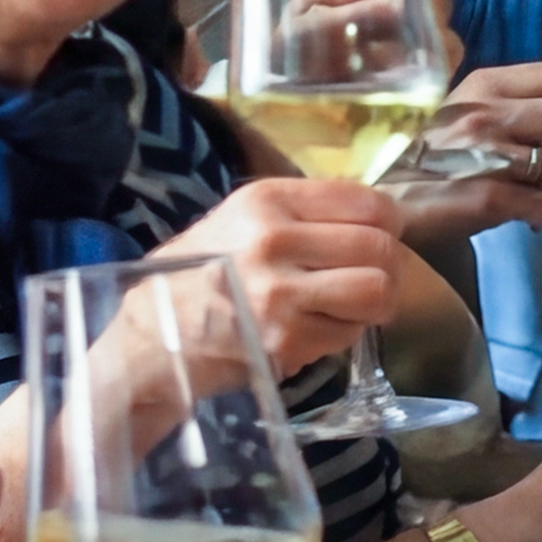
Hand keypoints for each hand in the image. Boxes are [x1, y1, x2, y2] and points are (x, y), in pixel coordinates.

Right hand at [152, 178, 406, 377]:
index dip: (388, 223)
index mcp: (265, 201)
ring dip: (377, 303)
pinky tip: (317, 328)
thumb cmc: (200, 274)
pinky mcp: (287, 339)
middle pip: (379, 247)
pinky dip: (345, 333)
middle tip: (372, 278)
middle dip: (387, 266)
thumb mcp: (241, 221)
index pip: (366, 201)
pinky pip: (351, 332)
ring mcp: (280, 293)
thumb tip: (378, 216)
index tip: (382, 236)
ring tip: (355, 306)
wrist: (152, 336)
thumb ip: (304, 214)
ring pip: (377, 290)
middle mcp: (273, 240)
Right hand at [390, 62, 541, 241]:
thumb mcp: (466, 110)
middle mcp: (484, 112)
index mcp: (484, 84)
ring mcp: (484, 154)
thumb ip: (515, 104)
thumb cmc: (431, 155)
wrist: (382, 199)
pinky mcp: (486, 197)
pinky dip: (538, 212)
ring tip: (532, 187)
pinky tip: (518, 212)